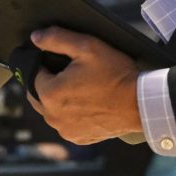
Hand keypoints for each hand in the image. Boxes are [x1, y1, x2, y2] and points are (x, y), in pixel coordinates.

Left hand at [27, 27, 141, 144]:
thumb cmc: (115, 75)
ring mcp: (65, 130)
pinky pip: (66, 123)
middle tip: (72, 73)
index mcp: (49, 94)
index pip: (34, 73)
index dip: (46, 63)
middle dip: (48, 82)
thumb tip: (35, 38)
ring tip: (81, 88)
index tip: (64, 61)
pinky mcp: (78, 138)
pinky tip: (87, 104)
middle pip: (38, 94)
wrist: (141, 103)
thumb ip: (57, 39)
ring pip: (51, 110)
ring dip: (58, 99)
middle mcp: (52, 117)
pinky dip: (71, 114)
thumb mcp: (87, 47)